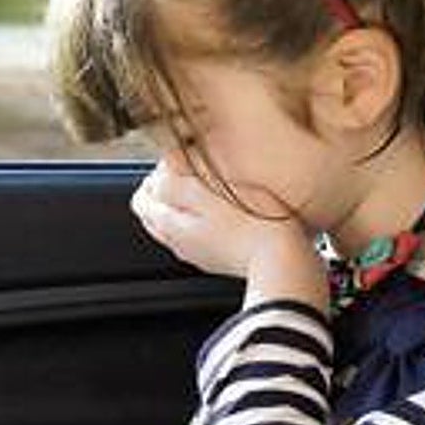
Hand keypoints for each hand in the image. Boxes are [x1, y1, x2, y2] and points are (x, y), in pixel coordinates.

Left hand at [130, 157, 328, 311]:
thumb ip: (176, 180)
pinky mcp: (220, 257)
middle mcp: (178, 243)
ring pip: (177, 223)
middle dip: (166, 188)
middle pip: (155, 213)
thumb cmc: (251, 225)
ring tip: (209, 185)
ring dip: (186, 203)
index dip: (154, 174)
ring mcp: (199, 252)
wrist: (283, 262)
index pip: (140, 199)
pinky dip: (203, 217)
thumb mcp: (208, 192)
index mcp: (170, 226)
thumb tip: (160, 167)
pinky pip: (199, 233)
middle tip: (190, 170)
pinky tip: (225, 208)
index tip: (177, 161)